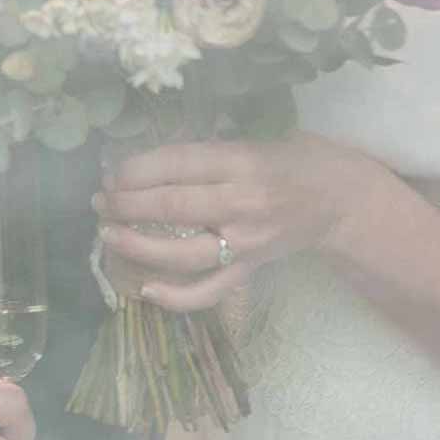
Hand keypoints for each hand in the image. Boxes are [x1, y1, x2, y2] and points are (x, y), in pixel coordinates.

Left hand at [94, 134, 393, 311]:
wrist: (340, 201)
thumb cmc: (290, 162)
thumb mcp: (251, 141)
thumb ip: (204, 153)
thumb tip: (143, 162)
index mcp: (241, 162)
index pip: (178, 165)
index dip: (137, 170)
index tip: (111, 173)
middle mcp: (242, 203)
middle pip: (174, 207)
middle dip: (128, 205)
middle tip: (100, 202)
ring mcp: (246, 242)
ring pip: (185, 253)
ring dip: (139, 247)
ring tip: (109, 234)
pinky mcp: (251, 269)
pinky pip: (210, 290)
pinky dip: (177, 297)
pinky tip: (146, 290)